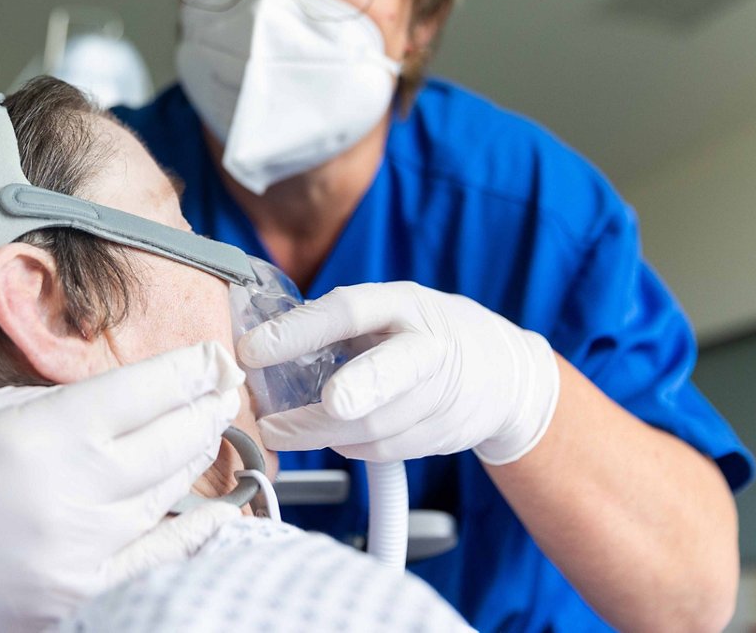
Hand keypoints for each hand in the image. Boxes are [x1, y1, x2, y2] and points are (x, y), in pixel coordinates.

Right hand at [0, 341, 244, 631]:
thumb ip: (59, 403)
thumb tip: (126, 399)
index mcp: (39, 436)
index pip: (142, 392)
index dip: (189, 370)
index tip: (214, 356)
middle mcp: (66, 495)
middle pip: (168, 441)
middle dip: (208, 406)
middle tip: (228, 384)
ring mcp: (74, 553)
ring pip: (166, 495)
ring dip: (198, 455)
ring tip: (213, 427)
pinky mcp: (73, 595)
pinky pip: (154, 560)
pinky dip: (195, 533)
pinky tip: (222, 509)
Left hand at [238, 283, 558, 464]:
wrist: (503, 372)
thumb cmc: (424, 332)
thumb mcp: (389, 308)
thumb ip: (337, 323)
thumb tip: (263, 339)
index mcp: (405, 305)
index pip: (349, 311)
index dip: (300, 330)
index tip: (252, 350)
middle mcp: (427, 349)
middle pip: (387, 375)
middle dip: (347, 393)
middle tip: (289, 418)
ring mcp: (440, 397)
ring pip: (376, 427)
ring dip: (319, 433)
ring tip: (278, 429)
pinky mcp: (442, 437)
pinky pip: (382, 450)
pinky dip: (348, 446)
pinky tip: (330, 434)